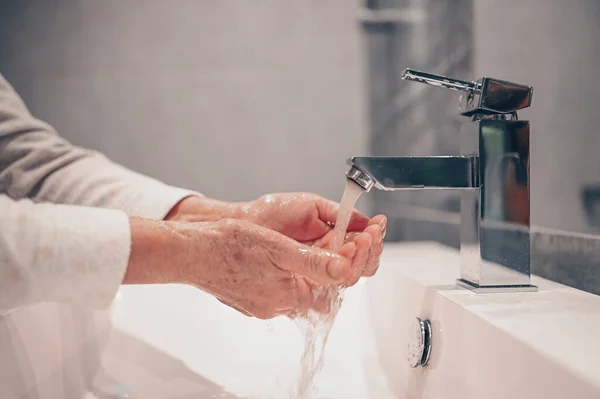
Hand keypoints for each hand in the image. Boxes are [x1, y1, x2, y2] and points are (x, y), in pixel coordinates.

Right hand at [165, 193, 386, 284]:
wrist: (191, 251)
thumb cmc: (229, 246)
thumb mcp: (279, 249)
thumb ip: (314, 263)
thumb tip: (346, 271)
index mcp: (289, 296)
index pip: (335, 283)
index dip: (354, 258)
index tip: (366, 236)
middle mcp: (279, 305)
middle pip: (324, 287)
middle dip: (345, 260)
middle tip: (360, 235)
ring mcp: (265, 302)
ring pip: (306, 285)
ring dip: (324, 264)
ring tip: (339, 240)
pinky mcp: (254, 295)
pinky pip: (286, 285)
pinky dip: (300, 269)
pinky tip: (302, 252)